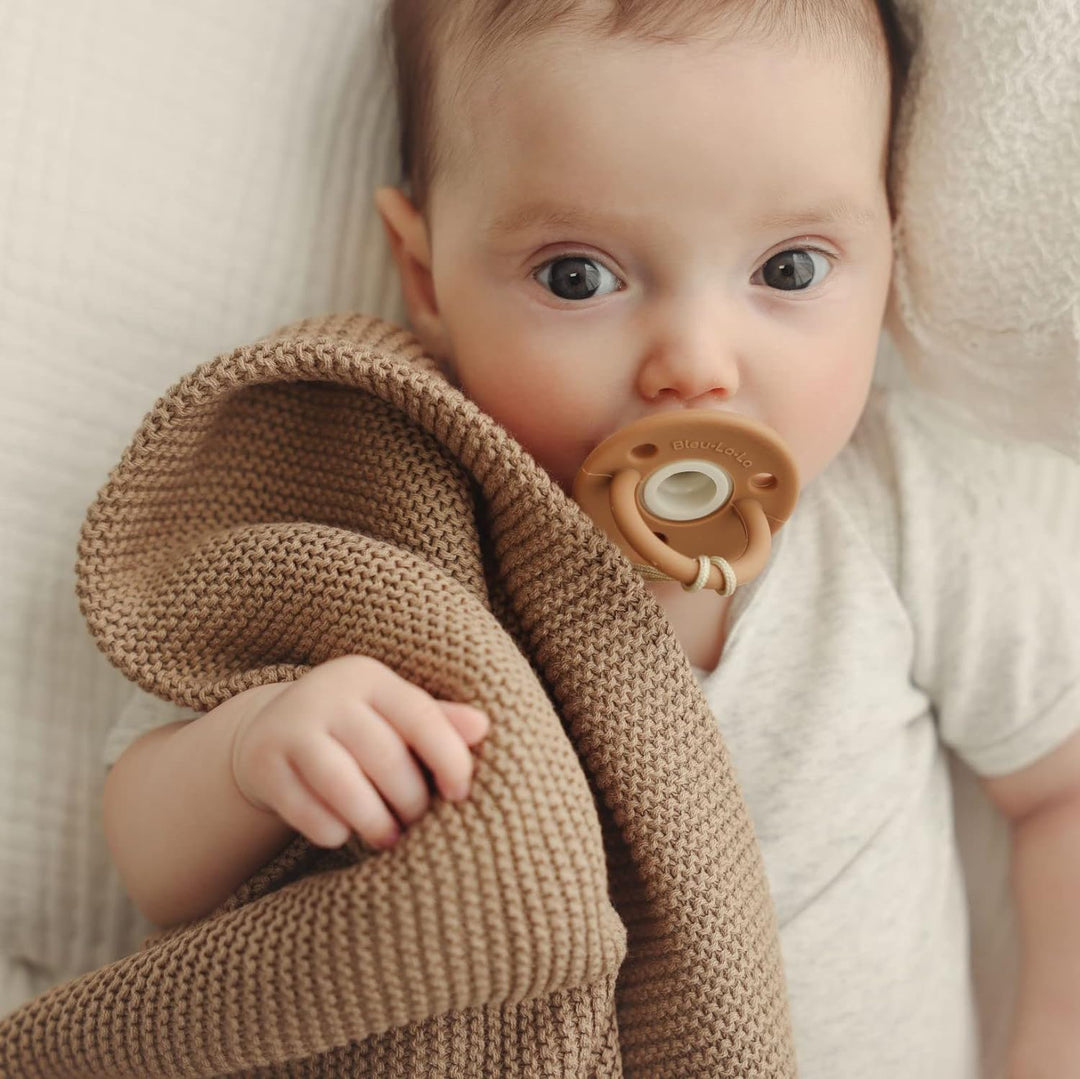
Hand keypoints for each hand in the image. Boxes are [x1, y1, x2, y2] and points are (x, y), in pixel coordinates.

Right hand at [229, 656, 488, 849]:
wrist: (272, 732)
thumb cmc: (356, 729)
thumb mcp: (393, 716)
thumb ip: (438, 722)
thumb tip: (483, 727)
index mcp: (369, 677)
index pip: (421, 715)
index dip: (450, 757)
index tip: (462, 794)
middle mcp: (328, 693)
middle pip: (384, 756)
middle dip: (410, 800)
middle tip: (418, 823)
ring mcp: (290, 725)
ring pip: (343, 784)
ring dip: (374, 821)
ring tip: (389, 838)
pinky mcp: (262, 761)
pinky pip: (304, 807)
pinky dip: (330, 829)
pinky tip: (343, 833)